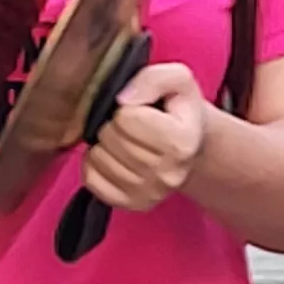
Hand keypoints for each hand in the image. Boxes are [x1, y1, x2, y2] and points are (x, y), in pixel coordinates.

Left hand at [81, 60, 207, 213]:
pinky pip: (92, 181)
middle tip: (129, 126)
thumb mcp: (177, 80)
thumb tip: (122, 99)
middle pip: (111, 138)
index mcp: (181, 141)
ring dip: (103, 144)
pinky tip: (111, 157)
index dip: (126, 107)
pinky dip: (93, 165)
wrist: (190, 145)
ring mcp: (150, 193)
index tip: (139, 110)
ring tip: (122, 140)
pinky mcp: (133, 204)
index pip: (126, 118)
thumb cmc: (178, 110)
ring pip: (99, 160)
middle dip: (113, 125)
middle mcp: (168, 174)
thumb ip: (152, 79)